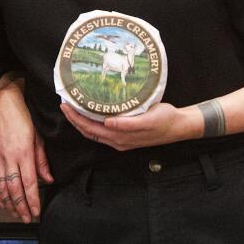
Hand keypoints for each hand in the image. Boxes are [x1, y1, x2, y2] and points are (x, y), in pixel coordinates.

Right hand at [0, 82, 52, 222]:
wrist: (2, 104)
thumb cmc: (22, 116)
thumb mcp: (38, 136)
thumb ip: (42, 160)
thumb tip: (48, 179)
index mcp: (24, 152)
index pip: (29, 183)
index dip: (32, 200)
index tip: (36, 211)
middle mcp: (9, 158)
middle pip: (14, 189)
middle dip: (21, 207)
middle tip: (27, 218)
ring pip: (2, 188)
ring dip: (9, 204)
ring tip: (16, 214)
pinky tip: (2, 201)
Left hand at [61, 102, 202, 150]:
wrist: (179, 126)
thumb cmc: (165, 120)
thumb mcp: (149, 119)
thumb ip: (128, 124)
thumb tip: (108, 123)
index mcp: (120, 138)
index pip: (90, 129)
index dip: (76, 118)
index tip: (66, 105)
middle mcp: (117, 141)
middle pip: (88, 132)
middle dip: (74, 119)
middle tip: (64, 103)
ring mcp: (121, 140)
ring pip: (94, 132)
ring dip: (81, 121)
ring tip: (73, 107)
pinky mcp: (125, 136)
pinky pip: (102, 131)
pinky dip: (92, 122)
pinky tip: (91, 112)